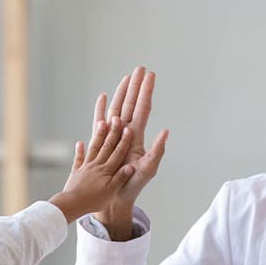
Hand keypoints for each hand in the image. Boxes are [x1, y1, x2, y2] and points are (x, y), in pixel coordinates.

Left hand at [50, 115, 134, 223]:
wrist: (72, 204)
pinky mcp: (76, 172)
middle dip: (113, 132)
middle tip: (116, 118)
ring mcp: (86, 167)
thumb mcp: (111, 192)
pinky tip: (80, 143)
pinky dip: (79, 151)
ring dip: (98, 135)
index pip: (118, 153)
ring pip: (94, 148)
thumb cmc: (93, 201)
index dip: (124, 141)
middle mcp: (97, 165)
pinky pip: (79, 159)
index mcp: (107, 170)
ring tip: (101, 122)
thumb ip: (120, 178)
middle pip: (106, 146)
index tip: (128, 129)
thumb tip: (131, 166)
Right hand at [92, 66, 168, 239]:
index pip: (143, 108)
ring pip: (117, 108)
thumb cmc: (132, 184)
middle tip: (139, 68)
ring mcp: (113, 136)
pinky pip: (100, 122)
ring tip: (126, 77)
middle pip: (131, 104)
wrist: (115, 196)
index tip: (150, 75)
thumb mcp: (148, 169)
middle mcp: (125, 133)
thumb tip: (166, 131)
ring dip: (121, 93)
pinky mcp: (101, 142)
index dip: (146, 92)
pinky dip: (101, 109)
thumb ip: (157, 150)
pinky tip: (103, 97)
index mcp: (137, 136)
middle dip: (135, 86)